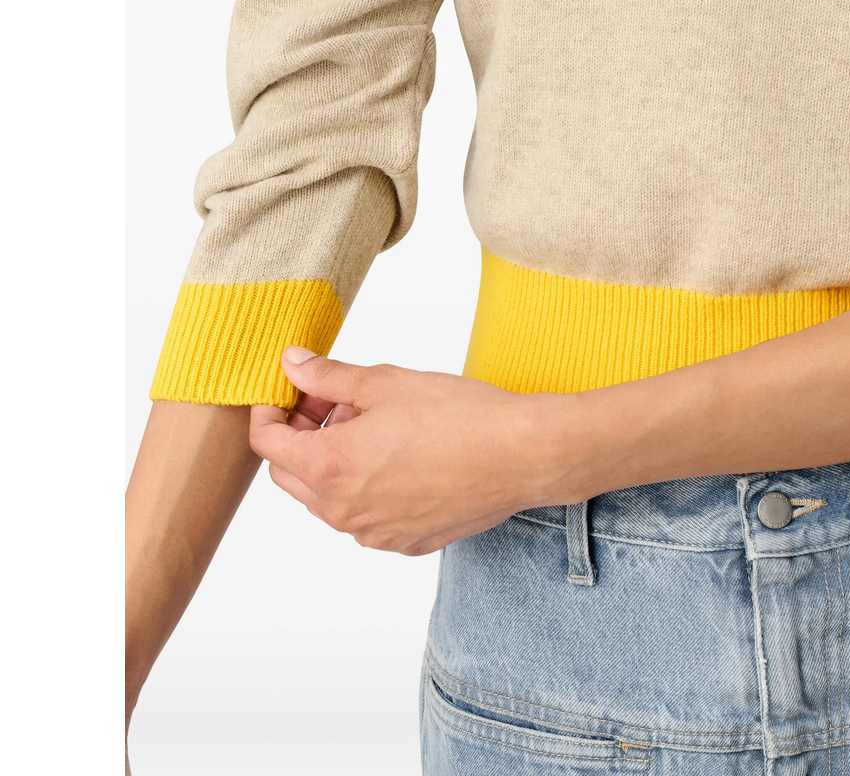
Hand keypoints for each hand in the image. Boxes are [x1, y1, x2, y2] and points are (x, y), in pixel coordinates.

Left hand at [249, 348, 581, 555]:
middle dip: (300, 435)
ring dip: (333, 462)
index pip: (268, 444)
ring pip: (329, 499)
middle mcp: (344, 512)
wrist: (522, 455)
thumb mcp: (384, 382)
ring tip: (373, 424)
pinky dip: (366, 487)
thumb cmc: (460, 416)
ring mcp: (375, 533)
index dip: (270, 410)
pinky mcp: (406, 543)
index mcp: (330, 468)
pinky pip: (366, 517)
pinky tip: (399, 456)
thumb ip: (329, 376)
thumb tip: (293, 364)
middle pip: (291, 475)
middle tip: (333, 401)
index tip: (289, 391)